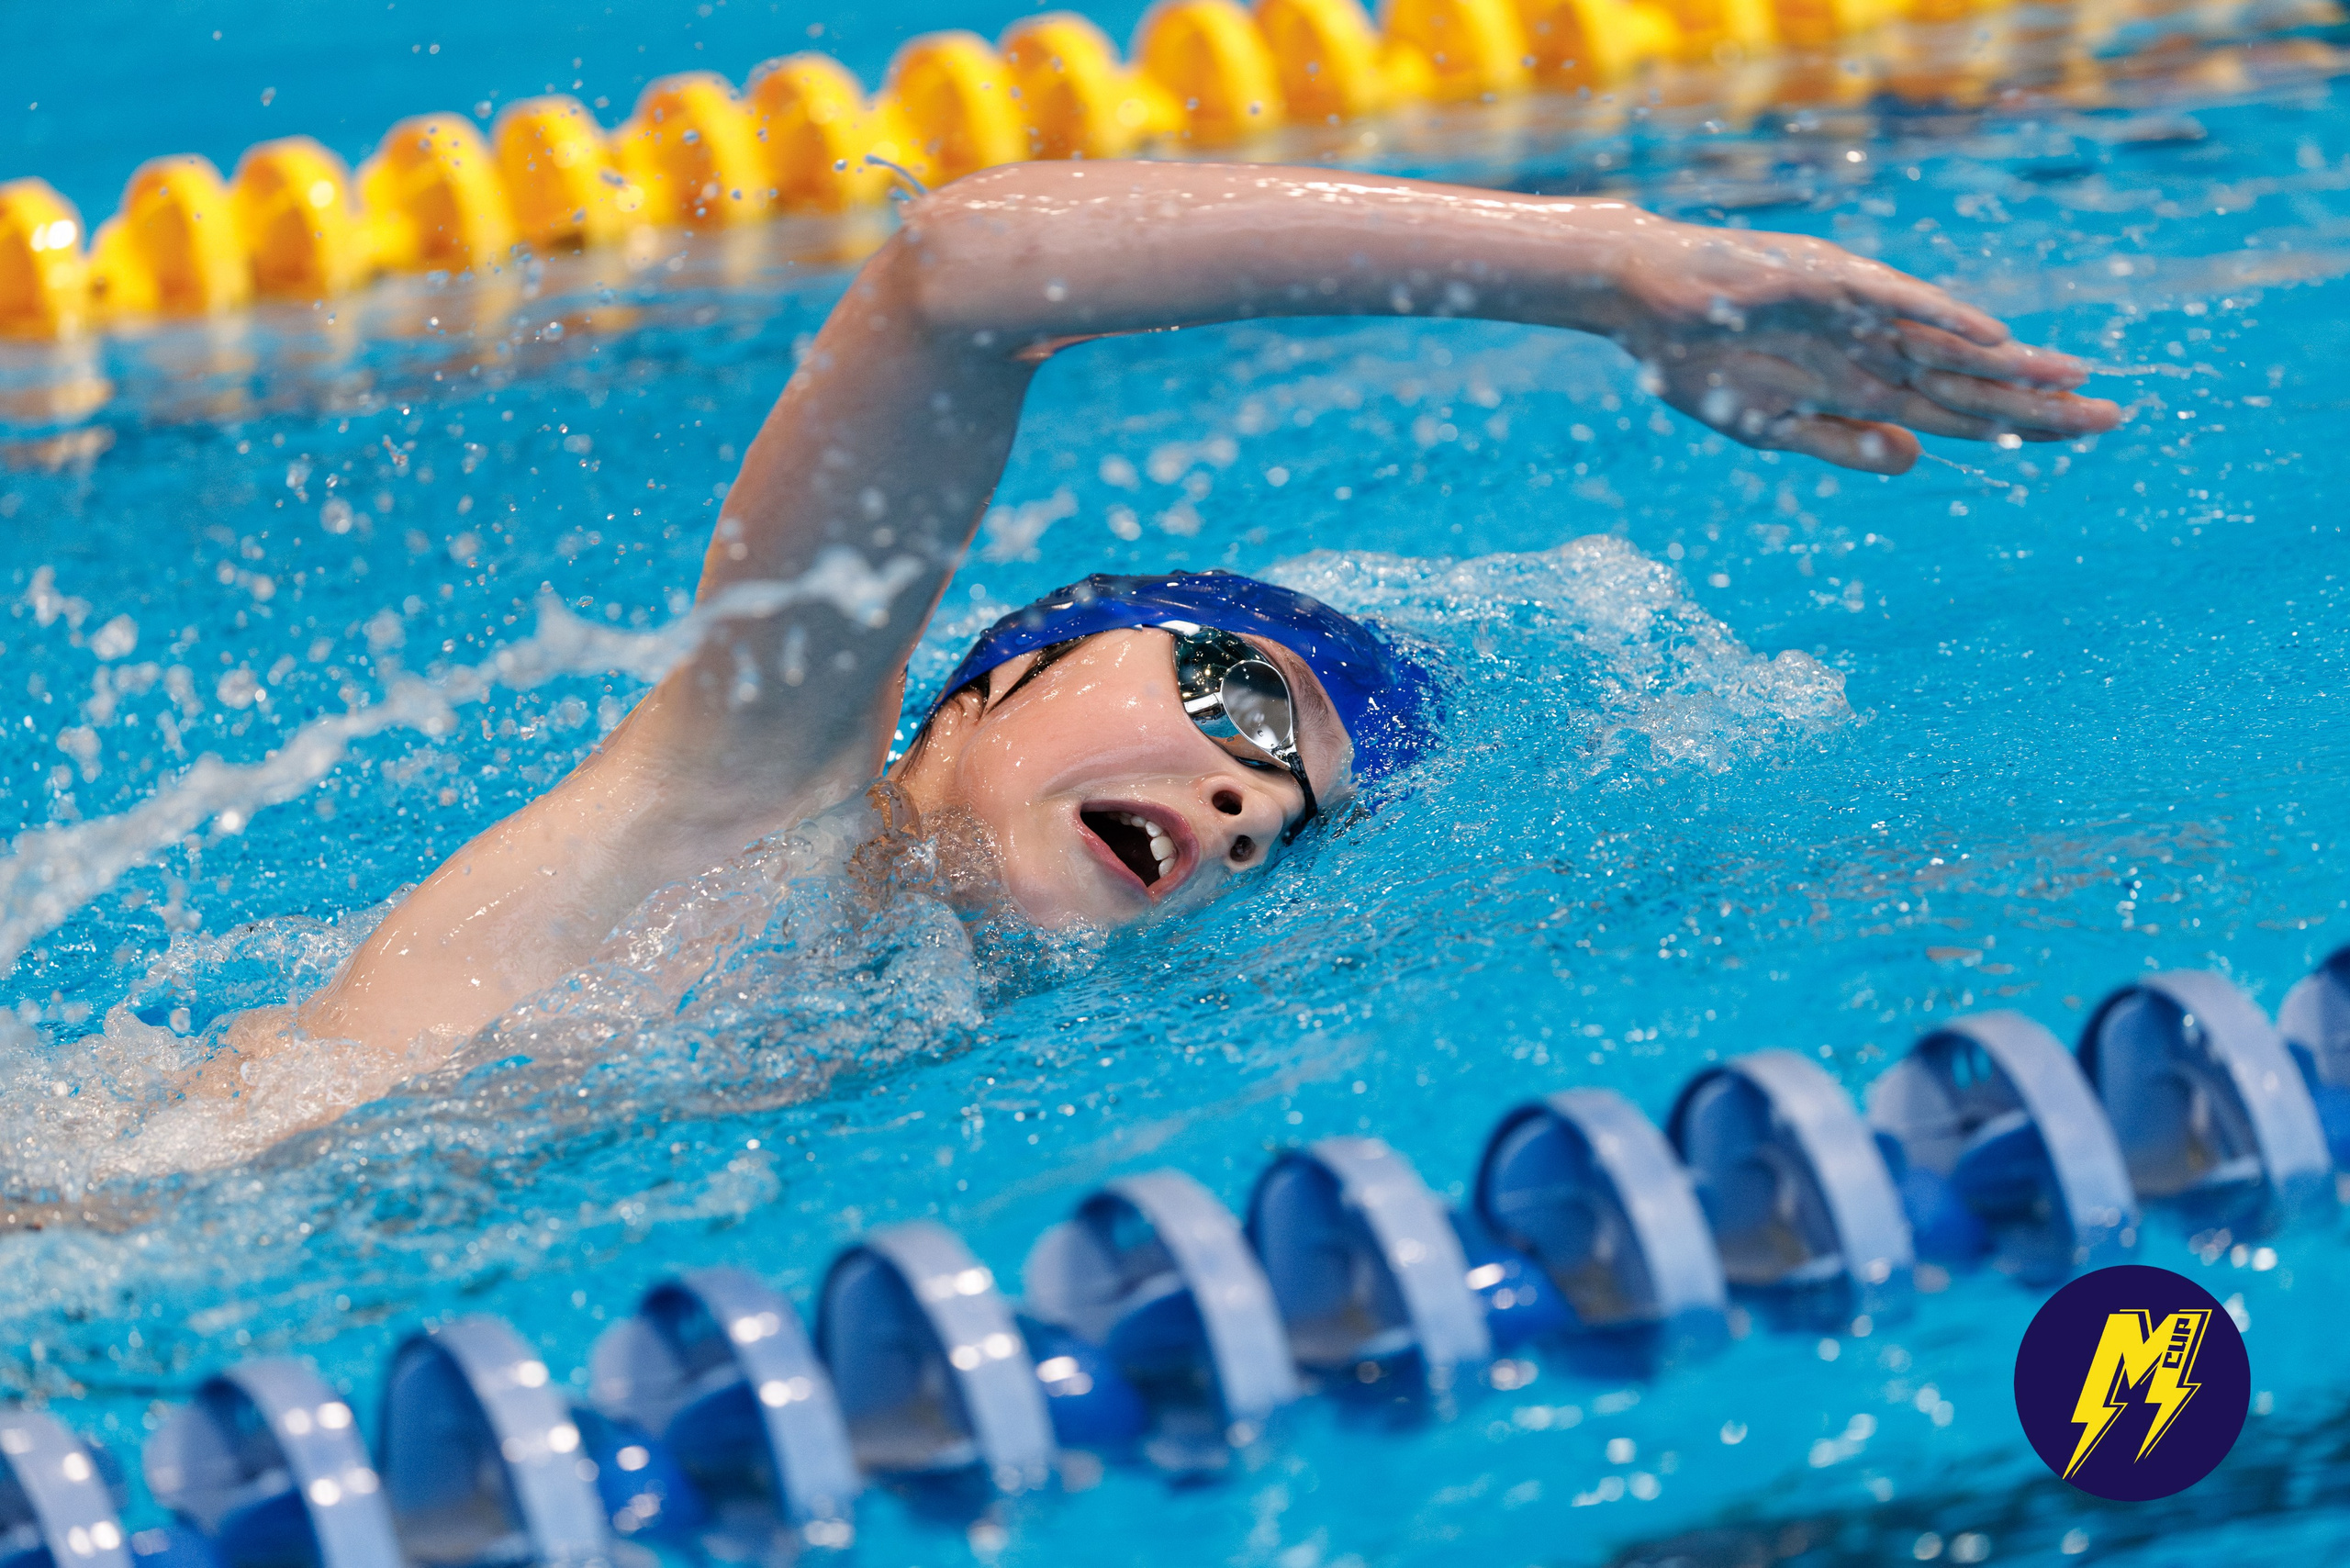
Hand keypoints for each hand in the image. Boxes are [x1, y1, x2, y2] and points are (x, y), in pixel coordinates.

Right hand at [1602, 221, 2120, 473]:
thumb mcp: (1768, 427)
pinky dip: (1945, 319)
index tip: (2079, 436)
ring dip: (2009, 362)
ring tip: (2074, 378)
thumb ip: (1839, 442)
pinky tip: (1994, 338)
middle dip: (2038, 401)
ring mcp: (1857, 315)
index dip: (2018, 424)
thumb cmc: (1699, 363)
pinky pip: (1898, 304)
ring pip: (1949, 343)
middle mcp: (1875, 350)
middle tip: (2114, 417)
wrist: (1645, 304)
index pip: (1958, 411)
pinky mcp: (1831, 286)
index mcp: (1863, 388)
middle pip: (1971, 381)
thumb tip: (1911, 459)